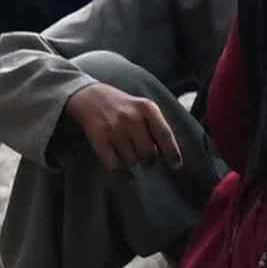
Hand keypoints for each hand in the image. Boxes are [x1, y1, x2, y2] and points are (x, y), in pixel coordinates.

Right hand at [60, 81, 179, 169]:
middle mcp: (131, 117)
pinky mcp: (98, 138)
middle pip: (148, 153)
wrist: (90, 96)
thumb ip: (157, 127)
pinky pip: (114, 165)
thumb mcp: (144, 108)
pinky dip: (118, 170)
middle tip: (144, 156)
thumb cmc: (124, 107)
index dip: (172, 153)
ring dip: (131, 161)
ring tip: (127, 150)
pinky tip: (118, 164)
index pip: (165, 134)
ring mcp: (114, 127)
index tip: (176, 166)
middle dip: (148, 159)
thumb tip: (170, 156)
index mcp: (147, 108)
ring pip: (131, 161)